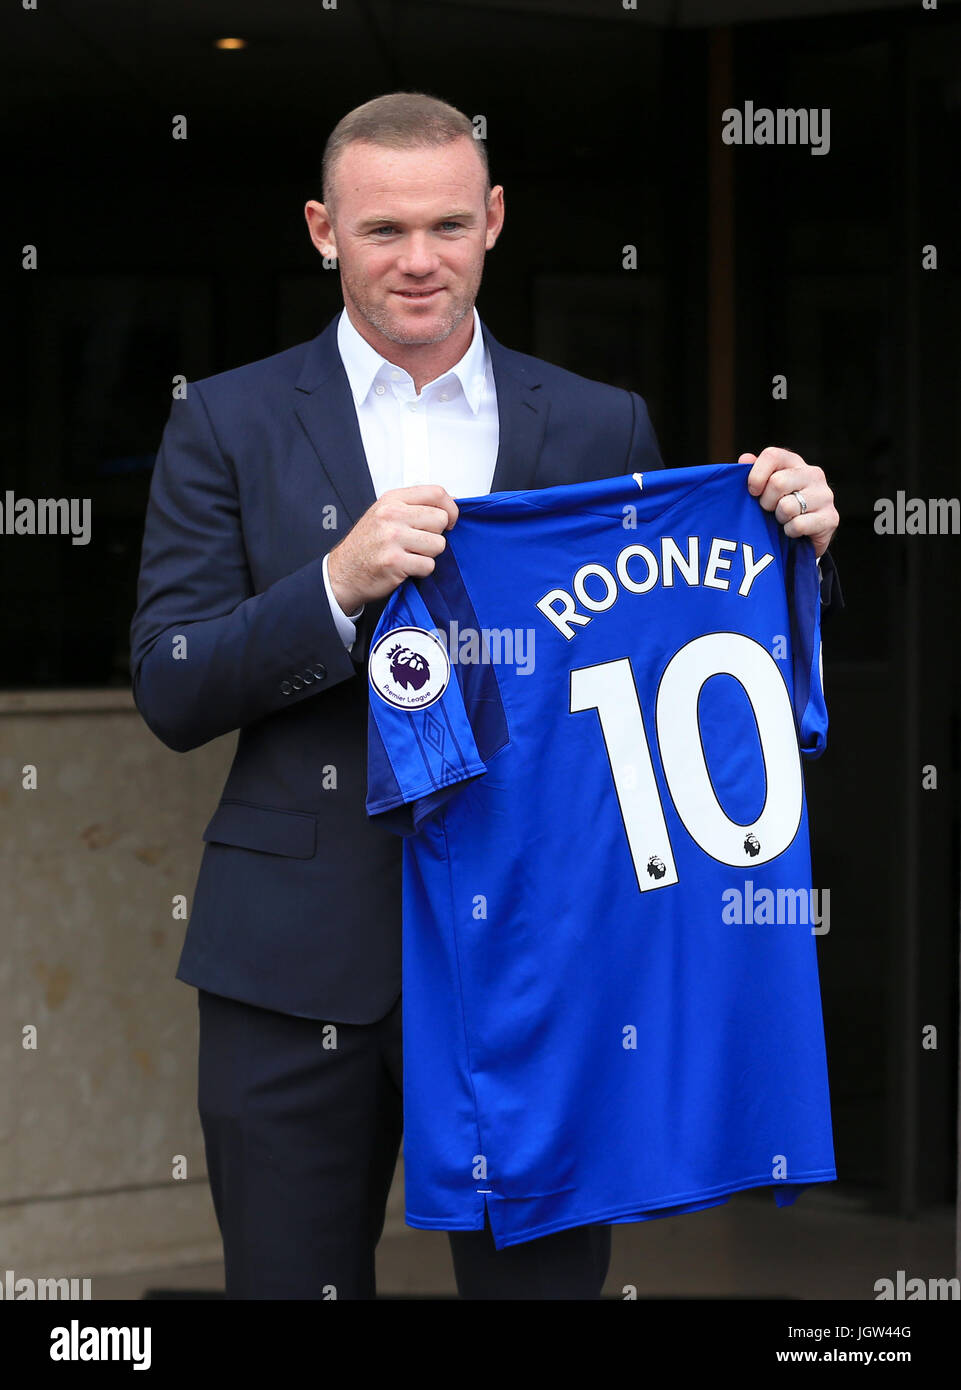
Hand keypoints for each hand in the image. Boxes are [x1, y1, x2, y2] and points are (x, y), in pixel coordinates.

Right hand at [326, 484, 458, 613]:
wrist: (343, 572)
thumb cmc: (366, 544)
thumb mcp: (385, 514)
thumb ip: (415, 506)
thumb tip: (452, 503)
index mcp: (392, 500)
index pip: (436, 493)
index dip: (451, 508)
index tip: (449, 521)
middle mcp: (391, 515)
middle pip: (440, 520)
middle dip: (436, 535)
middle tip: (419, 543)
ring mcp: (392, 538)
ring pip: (438, 544)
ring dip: (428, 555)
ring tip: (410, 555)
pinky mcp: (395, 561)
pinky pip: (428, 565)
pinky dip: (421, 570)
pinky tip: (406, 567)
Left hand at [740, 448, 837, 558]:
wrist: (802, 538)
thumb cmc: (777, 508)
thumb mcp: (763, 490)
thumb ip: (752, 473)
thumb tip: (745, 459)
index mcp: (794, 462)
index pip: (772, 455)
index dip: (756, 475)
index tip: (753, 492)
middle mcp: (813, 474)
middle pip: (778, 482)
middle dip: (766, 502)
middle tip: (769, 510)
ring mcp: (825, 495)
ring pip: (787, 506)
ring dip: (779, 518)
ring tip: (784, 519)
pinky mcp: (831, 517)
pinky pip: (798, 525)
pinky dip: (789, 531)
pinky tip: (793, 530)